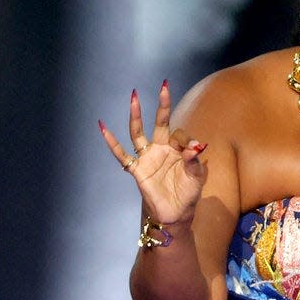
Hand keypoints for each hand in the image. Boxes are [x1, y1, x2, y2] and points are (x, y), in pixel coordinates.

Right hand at [99, 81, 207, 226]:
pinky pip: (122, 155)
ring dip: (136, 115)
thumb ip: (195, 160)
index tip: (194, 150)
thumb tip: (197, 147)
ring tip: (134, 97)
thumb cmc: (187, 192)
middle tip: (164, 86)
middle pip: (159, 123)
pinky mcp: (137, 170)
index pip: (180, 134)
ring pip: (138, 133)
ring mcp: (147, 158)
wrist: (176, 213)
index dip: (187, 140)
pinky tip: (103, 128)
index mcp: (177, 149)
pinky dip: (112, 142)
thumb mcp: (197, 176)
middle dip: (162, 105)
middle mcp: (160, 149)